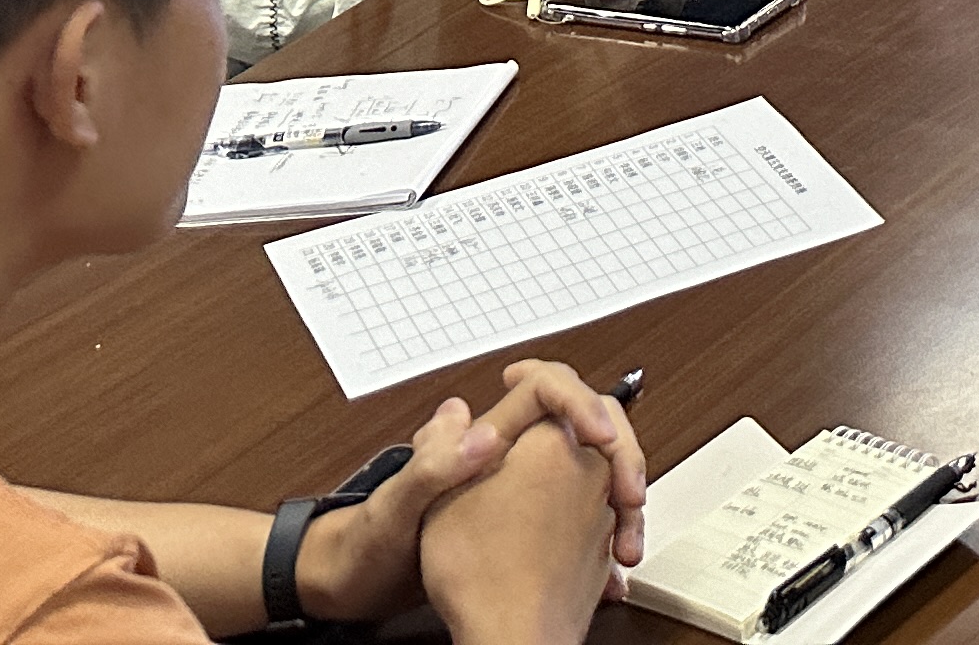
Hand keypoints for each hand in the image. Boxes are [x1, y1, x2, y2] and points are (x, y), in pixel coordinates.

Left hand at [297, 364, 647, 624]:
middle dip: (619, 456)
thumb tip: (485, 431)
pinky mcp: (518, 524)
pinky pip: (576, 514)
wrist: (349, 587)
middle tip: (630, 498)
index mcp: (480, 443)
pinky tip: (605, 565)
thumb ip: (434, 466)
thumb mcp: (394, 509)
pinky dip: (600, 535)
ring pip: (589, 472)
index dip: (581, 404)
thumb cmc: (364, 546)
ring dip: (618, 498)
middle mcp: (503, 457)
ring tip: (625, 539)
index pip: (547, 391)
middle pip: (583, 427)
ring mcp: (514, 490)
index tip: (601, 436)